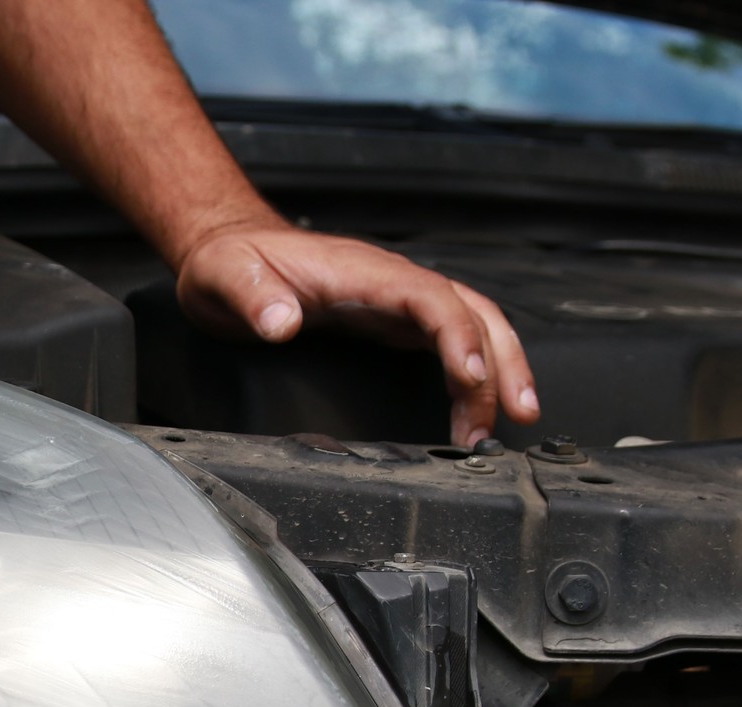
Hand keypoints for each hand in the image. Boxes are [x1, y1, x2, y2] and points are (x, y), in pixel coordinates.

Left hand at [174, 218, 538, 445]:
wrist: (227, 251)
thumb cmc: (231, 262)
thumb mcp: (226, 275)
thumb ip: (253, 297)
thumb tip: (281, 323)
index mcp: (362, 272)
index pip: (429, 297)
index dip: (456, 335)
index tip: (470, 376)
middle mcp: (389, 284)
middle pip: (470, 312)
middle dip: (503, 361)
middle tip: (515, 415)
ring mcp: (394, 303)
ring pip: (470, 325)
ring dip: (499, 369)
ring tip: (513, 421)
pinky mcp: (389, 322)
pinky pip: (446, 341)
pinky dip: (472, 372)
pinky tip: (477, 405)